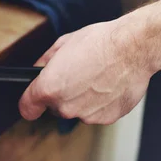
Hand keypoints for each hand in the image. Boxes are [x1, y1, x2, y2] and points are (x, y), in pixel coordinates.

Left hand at [19, 19, 152, 124]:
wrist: (133, 48)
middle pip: (54, 107)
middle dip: (61, 94)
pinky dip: (100, 103)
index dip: (30, 102)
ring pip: (76, 110)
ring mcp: (86, 115)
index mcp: (49, 88)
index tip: (34, 99)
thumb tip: (38, 70)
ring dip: (81, 99)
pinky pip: (96, 112)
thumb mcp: (62, 44)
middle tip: (76, 75)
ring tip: (95, 77)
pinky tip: (108, 84)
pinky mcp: (106, 118)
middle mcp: (65, 107)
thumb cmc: (99, 42)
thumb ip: (44, 62)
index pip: (27, 108)